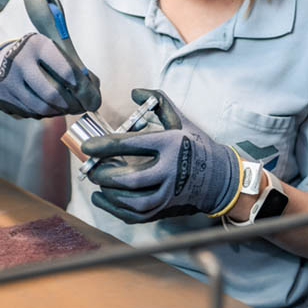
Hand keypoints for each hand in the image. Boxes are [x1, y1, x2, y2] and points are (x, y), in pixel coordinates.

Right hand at [0, 33, 100, 118]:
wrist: (1, 62)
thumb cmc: (38, 57)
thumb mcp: (55, 51)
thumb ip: (77, 67)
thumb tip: (94, 91)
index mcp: (37, 44)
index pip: (67, 71)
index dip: (84, 90)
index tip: (95, 101)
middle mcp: (19, 61)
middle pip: (54, 94)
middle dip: (75, 105)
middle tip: (84, 108)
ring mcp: (7, 81)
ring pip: (44, 108)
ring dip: (62, 112)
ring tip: (70, 107)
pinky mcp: (2, 98)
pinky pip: (33, 114)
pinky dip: (47, 114)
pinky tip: (52, 106)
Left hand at [82, 89, 240, 222]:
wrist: (220, 177)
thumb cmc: (196, 144)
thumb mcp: (180, 119)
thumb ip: (157, 101)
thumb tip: (134, 92)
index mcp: (171, 144)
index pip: (132, 144)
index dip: (105, 145)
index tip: (87, 146)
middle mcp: (170, 171)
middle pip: (130, 178)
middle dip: (105, 174)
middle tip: (91, 168)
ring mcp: (169, 193)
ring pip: (133, 201)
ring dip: (110, 193)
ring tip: (98, 182)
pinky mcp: (165, 209)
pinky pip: (136, 215)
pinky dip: (116, 209)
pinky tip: (103, 198)